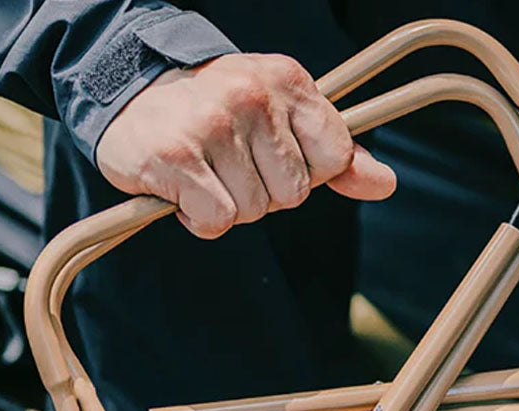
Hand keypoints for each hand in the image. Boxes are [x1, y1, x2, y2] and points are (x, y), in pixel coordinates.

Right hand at [96, 53, 395, 238]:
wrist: (130, 94)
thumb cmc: (218, 113)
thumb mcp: (283, 117)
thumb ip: (337, 154)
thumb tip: (388, 185)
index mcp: (288, 81)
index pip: (335, 157)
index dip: (307, 172)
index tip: (274, 155)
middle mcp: (252, 96)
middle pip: (293, 195)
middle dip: (263, 193)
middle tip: (230, 164)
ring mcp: (213, 124)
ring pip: (254, 212)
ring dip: (229, 206)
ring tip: (204, 172)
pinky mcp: (175, 157)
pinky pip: (218, 221)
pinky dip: (201, 219)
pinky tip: (184, 190)